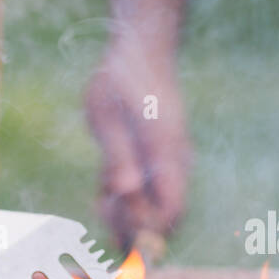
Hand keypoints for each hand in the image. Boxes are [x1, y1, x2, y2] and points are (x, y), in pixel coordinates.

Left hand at [85, 43, 190, 254]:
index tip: (116, 225)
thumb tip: (126, 194)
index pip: (169, 210)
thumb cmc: (120, 78)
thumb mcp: (107, 116)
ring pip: (156, 207)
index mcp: (166, 151)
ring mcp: (172, 160)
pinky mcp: (161, 159)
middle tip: (104, 208)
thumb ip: (117, 157)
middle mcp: (176, 160)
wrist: (142, 48)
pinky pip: (149, 193)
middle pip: (167, 216)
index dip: (146, 230)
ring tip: (101, 197)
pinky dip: (127, 198)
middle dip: (135, 226)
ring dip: (128, 213)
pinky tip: (105, 187)